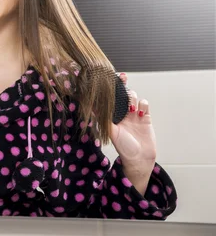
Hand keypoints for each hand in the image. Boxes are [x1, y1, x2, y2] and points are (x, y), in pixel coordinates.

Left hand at [109, 73, 156, 194]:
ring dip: (132, 96)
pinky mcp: (145, 118)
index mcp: (113, 116)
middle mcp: (123, 114)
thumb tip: (90, 108)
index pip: (111, 99)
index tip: (109, 78)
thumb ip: (103, 120)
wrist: (140, 158)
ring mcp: (134, 115)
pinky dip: (143, 104)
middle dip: (123, 86)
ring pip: (134, 98)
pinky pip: (144, 105)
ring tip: (130, 105)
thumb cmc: (123, 147)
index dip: (111, 89)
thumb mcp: (111, 132)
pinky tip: (140, 111)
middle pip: (123, 95)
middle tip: (122, 77)